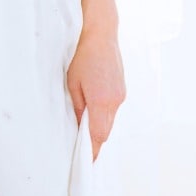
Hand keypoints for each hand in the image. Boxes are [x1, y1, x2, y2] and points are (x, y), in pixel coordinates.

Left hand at [66, 25, 125, 159]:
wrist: (100, 33)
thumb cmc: (82, 56)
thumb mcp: (72, 83)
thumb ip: (78, 108)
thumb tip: (81, 126)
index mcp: (102, 101)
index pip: (98, 135)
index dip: (93, 151)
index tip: (88, 163)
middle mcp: (116, 100)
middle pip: (106, 129)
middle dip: (95, 140)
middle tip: (83, 149)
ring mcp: (121, 94)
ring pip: (110, 119)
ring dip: (99, 125)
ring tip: (85, 127)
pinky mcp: (122, 88)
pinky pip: (113, 108)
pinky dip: (104, 113)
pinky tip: (94, 108)